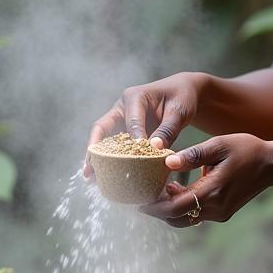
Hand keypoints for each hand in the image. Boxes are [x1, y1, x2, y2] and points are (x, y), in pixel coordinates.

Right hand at [84, 73, 202, 176]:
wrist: (183, 93)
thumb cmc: (182, 98)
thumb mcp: (179, 112)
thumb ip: (167, 129)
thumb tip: (155, 148)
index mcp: (134, 97)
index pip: (131, 120)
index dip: (133, 138)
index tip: (137, 156)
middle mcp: (122, 108)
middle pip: (102, 129)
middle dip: (94, 149)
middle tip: (89, 170)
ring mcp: (121, 120)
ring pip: (104, 140)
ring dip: (98, 158)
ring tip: (92, 179)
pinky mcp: (125, 132)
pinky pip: (114, 147)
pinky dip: (110, 160)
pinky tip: (107, 177)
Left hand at [139, 133, 272, 227]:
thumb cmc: (247, 149)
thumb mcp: (219, 145)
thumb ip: (193, 155)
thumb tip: (167, 162)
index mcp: (213, 191)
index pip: (175, 207)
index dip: (154, 207)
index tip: (137, 201)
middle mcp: (216, 208)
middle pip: (177, 217)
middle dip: (157, 209)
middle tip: (140, 196)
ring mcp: (220, 213)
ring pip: (185, 217)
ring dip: (169, 207)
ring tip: (155, 189)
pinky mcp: (222, 212)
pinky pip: (195, 213)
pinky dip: (182, 205)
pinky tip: (174, 189)